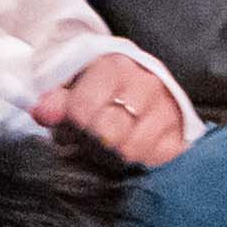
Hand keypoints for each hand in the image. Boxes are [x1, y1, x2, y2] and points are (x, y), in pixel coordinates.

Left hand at [28, 51, 192, 168]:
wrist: (137, 84)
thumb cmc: (97, 88)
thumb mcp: (69, 86)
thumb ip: (52, 99)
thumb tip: (43, 112)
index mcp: (113, 66)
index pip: (82, 108)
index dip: (71, 125)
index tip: (72, 125)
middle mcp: (145, 83)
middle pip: (108, 134)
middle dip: (92, 143)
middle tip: (91, 139)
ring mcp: (167, 105)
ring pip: (132, 150)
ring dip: (116, 154)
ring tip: (112, 144)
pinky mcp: (183, 128)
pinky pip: (158, 158)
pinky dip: (143, 160)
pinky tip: (136, 148)